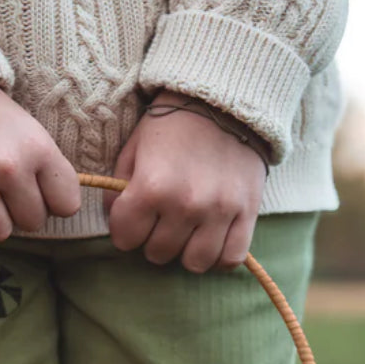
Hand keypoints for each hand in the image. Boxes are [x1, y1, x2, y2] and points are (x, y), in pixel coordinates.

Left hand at [105, 93, 268, 272]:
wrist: (225, 100)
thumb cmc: (172, 126)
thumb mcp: (134, 150)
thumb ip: (119, 192)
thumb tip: (116, 223)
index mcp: (151, 186)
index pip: (125, 239)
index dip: (125, 230)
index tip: (133, 219)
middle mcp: (185, 204)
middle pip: (158, 254)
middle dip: (154, 240)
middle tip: (161, 220)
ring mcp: (219, 211)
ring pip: (194, 264)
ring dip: (186, 251)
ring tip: (187, 232)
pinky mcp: (248, 213)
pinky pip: (229, 258)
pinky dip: (218, 256)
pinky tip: (212, 239)